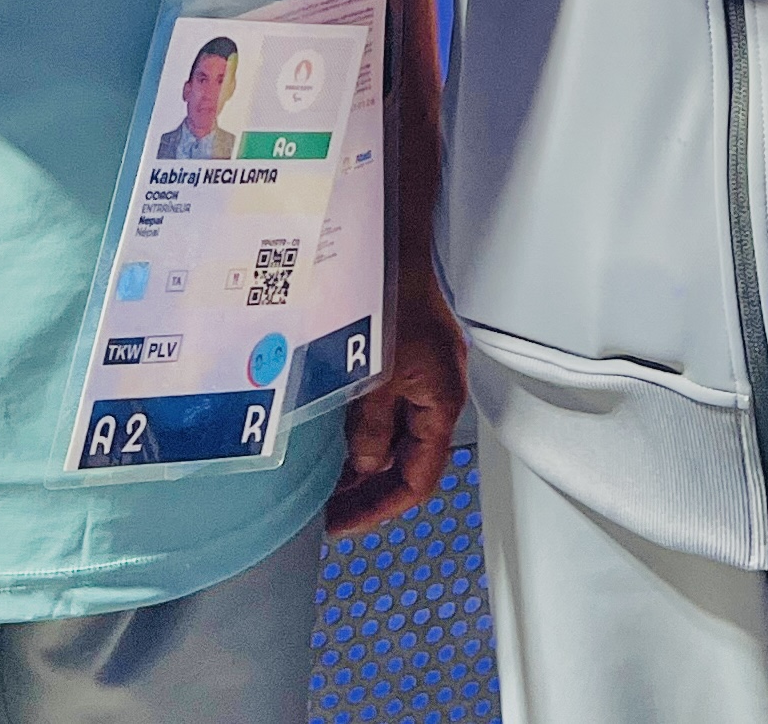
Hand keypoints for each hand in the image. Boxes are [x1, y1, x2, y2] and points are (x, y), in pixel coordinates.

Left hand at [325, 278, 467, 536]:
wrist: (397, 243)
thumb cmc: (394, 298)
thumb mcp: (377, 374)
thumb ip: (371, 427)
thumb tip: (363, 466)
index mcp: (441, 402)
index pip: (418, 479)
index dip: (380, 508)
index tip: (342, 525)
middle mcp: (437, 393)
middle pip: (409, 461)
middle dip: (370, 490)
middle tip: (328, 511)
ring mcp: (423, 375)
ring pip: (397, 435)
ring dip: (364, 460)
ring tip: (325, 481)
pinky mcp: (407, 357)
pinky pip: (389, 408)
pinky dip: (364, 428)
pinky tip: (335, 434)